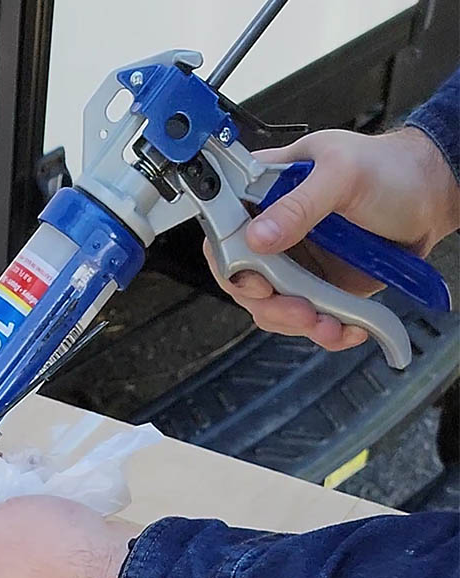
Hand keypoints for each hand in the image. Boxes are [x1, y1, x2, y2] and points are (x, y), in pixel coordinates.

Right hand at [213, 126, 458, 350]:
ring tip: (324, 322)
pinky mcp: (318, 286)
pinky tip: (343, 328)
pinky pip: (305, 318)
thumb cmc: (389, 168)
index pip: (221, 226)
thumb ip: (299, 204)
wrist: (433, 196)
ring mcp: (293, 261)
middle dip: (265, 300)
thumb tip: (257, 237)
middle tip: (294, 306)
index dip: (226, 256)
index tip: (250, 274)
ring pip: (268, 305)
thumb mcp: (343, 173)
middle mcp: (271, 229)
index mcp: (262, 190)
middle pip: (239, 277)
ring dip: (293, 322)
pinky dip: (323, 331)